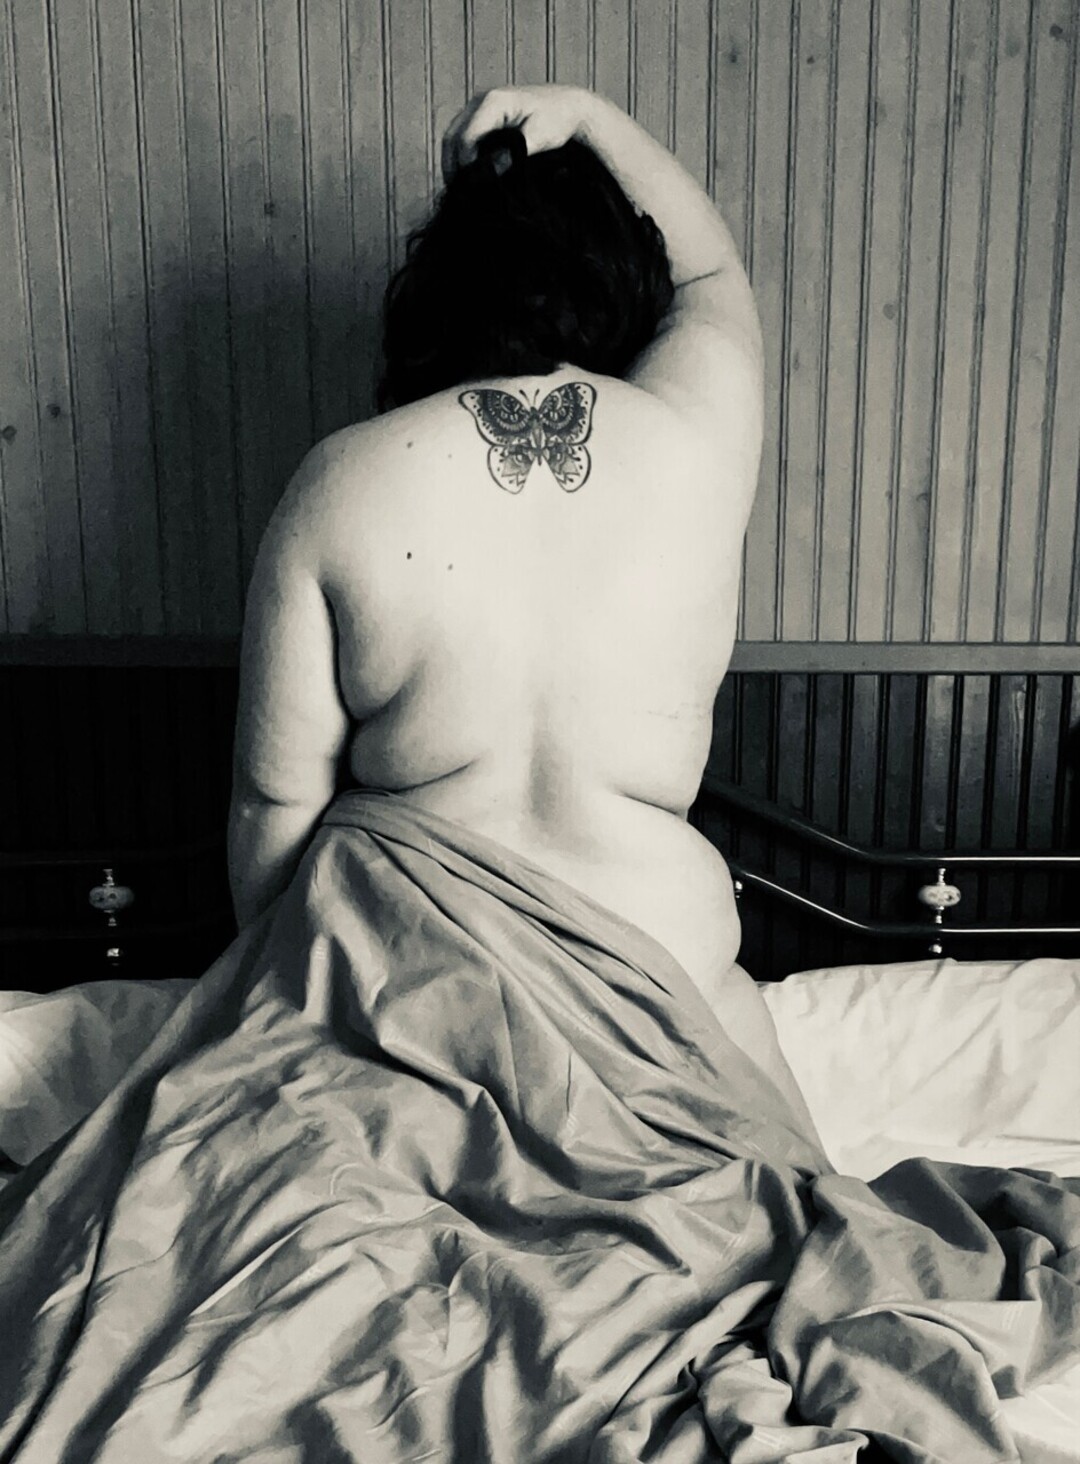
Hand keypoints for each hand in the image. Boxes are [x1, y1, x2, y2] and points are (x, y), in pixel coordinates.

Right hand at [440, 85, 596, 181]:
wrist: (568, 106)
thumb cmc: (557, 118)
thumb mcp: (537, 139)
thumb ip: (512, 155)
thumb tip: (490, 172)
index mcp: (493, 102)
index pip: (465, 137)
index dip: (464, 166)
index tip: (470, 188)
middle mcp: (481, 100)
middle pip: (452, 136)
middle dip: (452, 165)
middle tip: (459, 193)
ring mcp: (480, 106)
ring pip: (454, 136)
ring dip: (454, 161)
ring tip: (462, 187)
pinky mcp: (483, 115)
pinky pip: (464, 136)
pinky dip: (462, 155)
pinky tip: (470, 174)